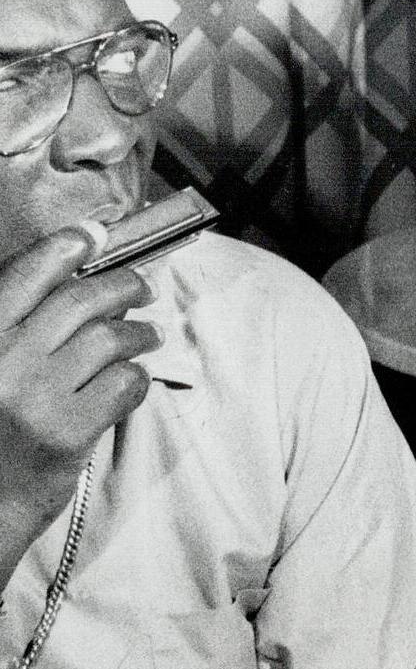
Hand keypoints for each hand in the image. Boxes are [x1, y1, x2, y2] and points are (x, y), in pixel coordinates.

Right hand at [0, 226, 159, 572]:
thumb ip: (18, 328)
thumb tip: (78, 281)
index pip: (27, 272)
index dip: (68, 245)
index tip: (95, 235)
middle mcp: (3, 359)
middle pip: (78, 299)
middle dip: (121, 284)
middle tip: (142, 287)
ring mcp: (36, 396)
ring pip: (108, 338)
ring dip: (138, 332)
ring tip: (149, 335)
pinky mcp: (67, 432)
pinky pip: (123, 384)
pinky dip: (137, 376)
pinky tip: (135, 379)